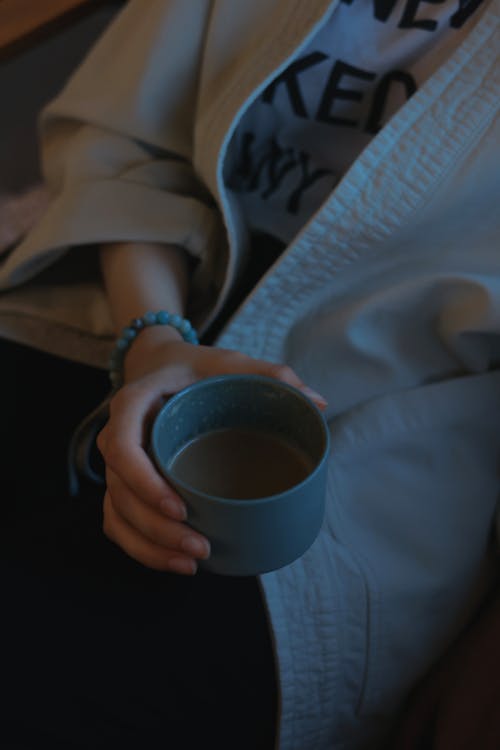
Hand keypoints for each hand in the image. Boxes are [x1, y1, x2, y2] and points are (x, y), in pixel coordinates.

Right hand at [97, 327, 326, 574]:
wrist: (160, 365)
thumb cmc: (196, 368)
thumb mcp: (229, 362)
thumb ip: (271, 375)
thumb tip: (318, 402)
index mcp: (135, 403)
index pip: (120, 446)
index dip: (143, 482)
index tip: (181, 507)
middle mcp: (116, 436)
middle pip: (120, 492)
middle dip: (156, 528)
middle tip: (200, 547)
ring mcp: (117, 465)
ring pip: (117, 514)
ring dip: (149, 546)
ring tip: (193, 562)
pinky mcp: (124, 484)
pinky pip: (118, 523)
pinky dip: (142, 548)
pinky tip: (177, 562)